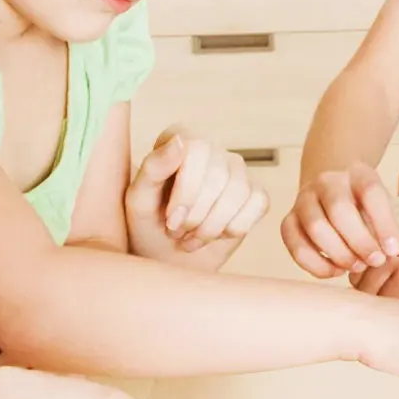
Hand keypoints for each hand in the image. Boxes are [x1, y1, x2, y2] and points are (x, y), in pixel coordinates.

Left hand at [126, 128, 268, 269]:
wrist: (168, 259)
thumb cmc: (149, 226)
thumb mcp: (139, 201)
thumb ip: (154, 168)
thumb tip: (179, 141)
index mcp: (182, 140)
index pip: (197, 149)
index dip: (188, 189)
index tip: (171, 219)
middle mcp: (213, 149)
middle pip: (219, 174)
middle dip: (198, 215)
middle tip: (178, 232)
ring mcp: (237, 171)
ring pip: (239, 192)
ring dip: (213, 226)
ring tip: (192, 237)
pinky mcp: (255, 193)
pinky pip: (259, 203)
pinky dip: (235, 228)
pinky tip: (216, 235)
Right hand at [282, 163, 398, 278]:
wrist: (331, 189)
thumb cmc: (363, 205)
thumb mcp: (386, 210)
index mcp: (358, 174)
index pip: (371, 192)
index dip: (384, 223)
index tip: (394, 249)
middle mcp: (328, 182)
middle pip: (339, 209)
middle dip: (359, 241)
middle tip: (375, 261)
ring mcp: (304, 199)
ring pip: (315, 227)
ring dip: (338, 253)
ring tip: (356, 266)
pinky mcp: (289, 220)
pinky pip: (294, 244)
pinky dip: (315, 264)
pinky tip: (334, 270)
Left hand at [351, 224, 398, 302]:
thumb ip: (394, 257)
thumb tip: (362, 280)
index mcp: (390, 228)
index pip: (362, 261)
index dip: (375, 281)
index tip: (398, 291)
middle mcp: (389, 236)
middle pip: (360, 278)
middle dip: (378, 294)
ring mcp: (396, 254)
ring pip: (371, 295)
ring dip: (390, 305)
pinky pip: (388, 305)